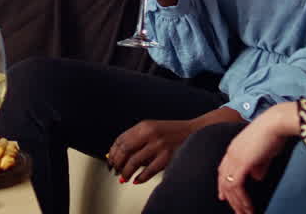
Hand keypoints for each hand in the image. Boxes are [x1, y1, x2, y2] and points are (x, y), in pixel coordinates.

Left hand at [106, 107, 244, 184]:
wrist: (195, 131)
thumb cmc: (171, 132)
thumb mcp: (152, 130)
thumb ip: (136, 139)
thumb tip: (118, 155)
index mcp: (144, 125)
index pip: (121, 140)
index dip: (113, 152)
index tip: (110, 161)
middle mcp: (151, 133)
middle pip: (126, 150)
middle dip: (117, 163)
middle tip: (115, 170)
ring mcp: (160, 145)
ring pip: (135, 161)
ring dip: (126, 172)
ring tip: (123, 177)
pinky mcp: (168, 156)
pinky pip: (150, 170)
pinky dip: (141, 177)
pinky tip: (137, 180)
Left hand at [217, 103, 298, 213]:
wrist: (276, 123)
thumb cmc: (273, 134)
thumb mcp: (264, 153)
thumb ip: (259, 165)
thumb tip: (256, 177)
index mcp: (234, 149)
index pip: (223, 170)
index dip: (222, 184)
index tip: (224, 197)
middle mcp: (231, 153)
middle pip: (223, 180)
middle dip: (229, 198)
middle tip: (237, 212)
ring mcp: (234, 158)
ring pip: (229, 185)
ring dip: (237, 202)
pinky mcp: (241, 163)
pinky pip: (236, 185)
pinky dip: (241, 199)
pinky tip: (248, 207)